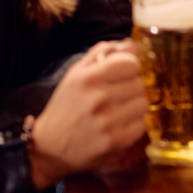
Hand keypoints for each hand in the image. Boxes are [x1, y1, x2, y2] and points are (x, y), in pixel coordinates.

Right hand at [29, 41, 148, 189]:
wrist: (49, 147)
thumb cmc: (66, 106)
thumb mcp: (76, 74)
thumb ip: (102, 53)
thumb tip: (132, 45)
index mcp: (89, 78)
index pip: (131, 63)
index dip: (128, 68)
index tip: (120, 75)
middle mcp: (99, 98)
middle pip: (139, 83)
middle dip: (130, 88)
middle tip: (116, 96)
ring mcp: (108, 121)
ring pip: (143, 103)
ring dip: (133, 107)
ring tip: (117, 111)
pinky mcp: (115, 141)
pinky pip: (141, 125)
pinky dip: (132, 125)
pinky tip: (117, 126)